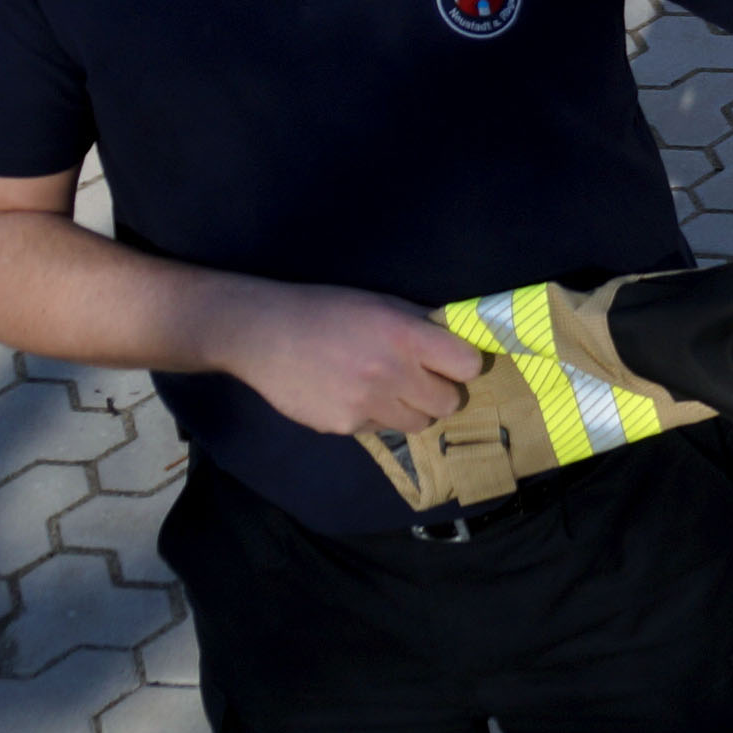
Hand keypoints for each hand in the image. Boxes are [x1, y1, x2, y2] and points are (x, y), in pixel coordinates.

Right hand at [214, 281, 488, 436]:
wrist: (264, 335)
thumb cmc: (326, 310)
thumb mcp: (380, 303)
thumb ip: (420, 324)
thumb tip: (458, 341)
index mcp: (405, 336)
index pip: (468, 366)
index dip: (463, 363)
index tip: (451, 361)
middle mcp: (391, 374)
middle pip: (450, 403)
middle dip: (440, 391)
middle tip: (420, 378)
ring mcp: (367, 405)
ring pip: (419, 423)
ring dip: (412, 409)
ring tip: (388, 389)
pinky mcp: (345, 427)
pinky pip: (382, 429)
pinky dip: (376, 416)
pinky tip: (351, 394)